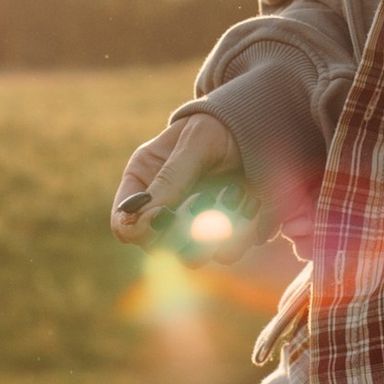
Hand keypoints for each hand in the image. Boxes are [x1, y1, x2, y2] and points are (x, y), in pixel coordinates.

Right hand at [111, 109, 239, 244]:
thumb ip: (172, 176)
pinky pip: (227, 253)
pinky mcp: (223, 235)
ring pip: (191, 257)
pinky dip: (242, 233)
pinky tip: (250, 202)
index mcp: (143, 183)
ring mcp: (193, 226)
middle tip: (206, 198)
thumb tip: (147, 214)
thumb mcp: (195, 142)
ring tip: (234, 196)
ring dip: (215, 233)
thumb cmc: (220, 126)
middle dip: (183, 230)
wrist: (259, 129)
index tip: (166, 214)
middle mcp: (163, 210)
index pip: (123, 224)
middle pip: (156, 248)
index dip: (140, 228)